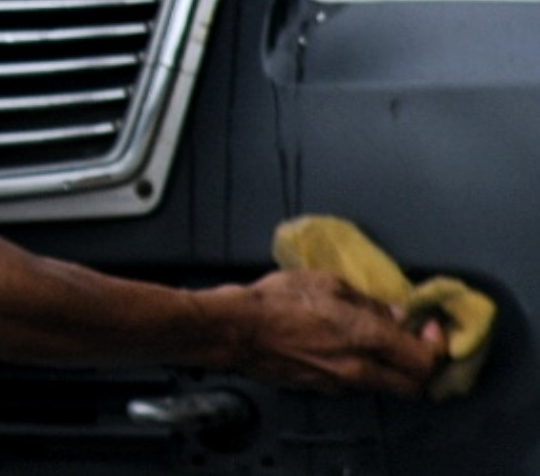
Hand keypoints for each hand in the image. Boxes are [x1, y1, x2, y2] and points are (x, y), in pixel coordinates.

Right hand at [217, 268, 445, 396]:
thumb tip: (393, 313)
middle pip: (414, 384)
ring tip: (377, 341)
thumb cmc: (275, 301)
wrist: (236, 329)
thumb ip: (367, 301)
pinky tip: (346, 348)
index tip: (428, 325)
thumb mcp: (326, 283)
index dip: (436, 344)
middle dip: (422, 365)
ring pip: (386, 386)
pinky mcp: (322, 388)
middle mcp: (359, 368)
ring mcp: (340, 383)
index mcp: (365, 337)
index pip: (425, 358)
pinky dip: (364, 370)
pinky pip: (357, 384)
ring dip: (392, 368)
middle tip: (415, 341)